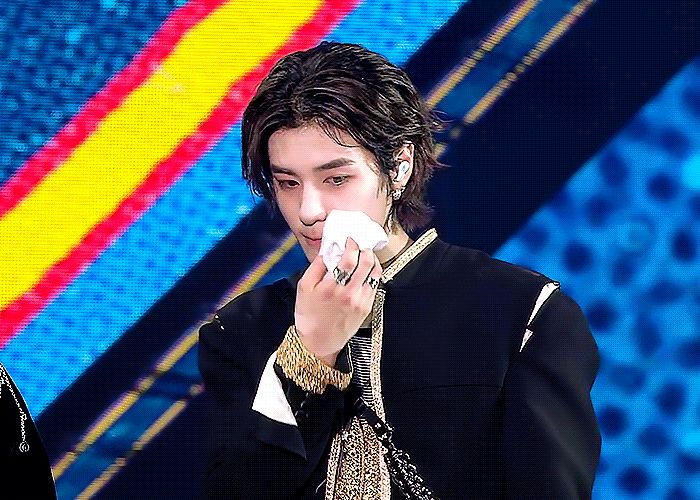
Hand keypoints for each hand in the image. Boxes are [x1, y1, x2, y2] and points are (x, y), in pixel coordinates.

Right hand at [294, 237, 381, 365]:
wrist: (318, 342)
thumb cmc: (308, 315)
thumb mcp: (303, 287)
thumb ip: (316, 265)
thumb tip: (327, 249)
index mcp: (332, 287)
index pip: (350, 258)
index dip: (352, 244)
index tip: (349, 239)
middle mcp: (350, 293)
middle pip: (367, 263)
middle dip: (364, 249)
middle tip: (358, 245)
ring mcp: (361, 301)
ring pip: (376, 273)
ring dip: (372, 260)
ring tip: (364, 256)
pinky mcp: (367, 307)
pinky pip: (375, 285)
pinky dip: (372, 274)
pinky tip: (365, 271)